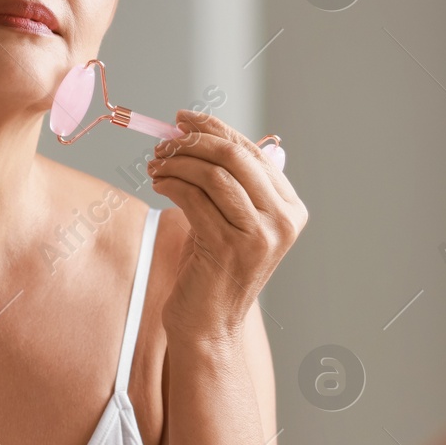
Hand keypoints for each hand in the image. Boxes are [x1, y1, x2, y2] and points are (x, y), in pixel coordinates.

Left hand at [147, 109, 307, 339]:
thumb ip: (231, 179)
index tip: (182, 120)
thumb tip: (206, 130)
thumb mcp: (230, 219)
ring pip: (213, 174)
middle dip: (193, 142)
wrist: (208, 325)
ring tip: (155, 166)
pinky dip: (171, 184)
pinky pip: (194, 198)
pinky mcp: (228, 247)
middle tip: (163, 142)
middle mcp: (283, 221)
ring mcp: (259, 236)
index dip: (215, 129)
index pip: (253, 152)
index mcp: (291, 209)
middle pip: (235, 157)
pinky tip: (158, 184)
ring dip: (176, 163)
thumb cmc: (214, 269)